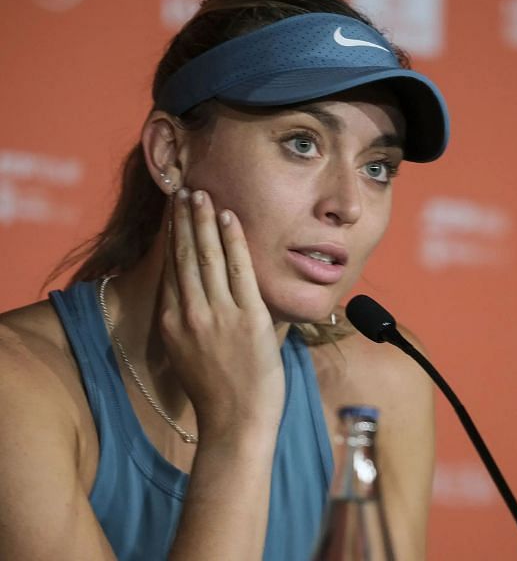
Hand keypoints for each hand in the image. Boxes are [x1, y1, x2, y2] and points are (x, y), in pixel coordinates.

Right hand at [159, 188, 285, 437]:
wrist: (236, 423)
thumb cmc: (221, 394)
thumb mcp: (192, 355)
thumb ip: (194, 324)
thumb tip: (203, 302)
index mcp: (172, 323)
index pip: (171, 269)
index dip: (172, 237)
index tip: (173, 213)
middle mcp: (189, 314)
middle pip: (184, 256)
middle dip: (184, 220)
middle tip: (185, 191)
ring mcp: (217, 315)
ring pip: (206, 257)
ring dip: (204, 221)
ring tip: (201, 194)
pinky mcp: (247, 318)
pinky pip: (239, 270)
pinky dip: (233, 241)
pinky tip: (229, 218)